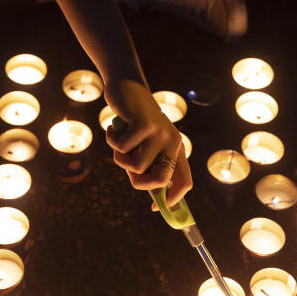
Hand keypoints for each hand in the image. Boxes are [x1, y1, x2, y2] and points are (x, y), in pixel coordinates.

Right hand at [105, 79, 192, 203]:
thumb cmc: (134, 123)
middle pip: (159, 180)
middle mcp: (173, 142)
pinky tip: (113, 128)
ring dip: (119, 158)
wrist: (127, 88)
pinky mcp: (144, 124)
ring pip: (136, 166)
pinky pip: (122, 148)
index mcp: (176, 150)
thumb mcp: (145, 146)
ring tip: (118, 143)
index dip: (172, 200)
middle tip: (127, 169)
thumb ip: (149, 167)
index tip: (155, 207)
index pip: (184, 182)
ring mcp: (160, 133)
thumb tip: (154, 198)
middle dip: (137, 181)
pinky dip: (111, 141)